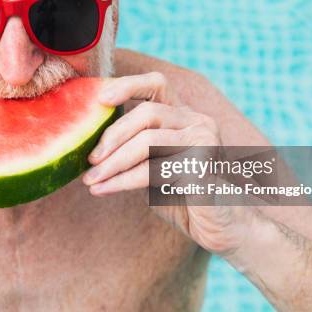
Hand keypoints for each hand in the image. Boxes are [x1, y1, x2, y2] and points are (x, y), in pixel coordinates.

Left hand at [82, 72, 258, 255]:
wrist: (221, 227)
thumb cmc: (183, 196)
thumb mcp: (153, 166)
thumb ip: (133, 149)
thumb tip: (91, 145)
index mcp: (184, 116)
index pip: (156, 84)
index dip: (127, 85)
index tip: (99, 99)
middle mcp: (197, 121)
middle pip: (147, 112)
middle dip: (112, 136)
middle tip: (90, 159)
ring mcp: (204, 140)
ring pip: (147, 140)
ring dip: (113, 162)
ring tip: (90, 180)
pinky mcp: (203, 165)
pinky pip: (153, 169)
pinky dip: (122, 181)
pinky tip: (102, 190)